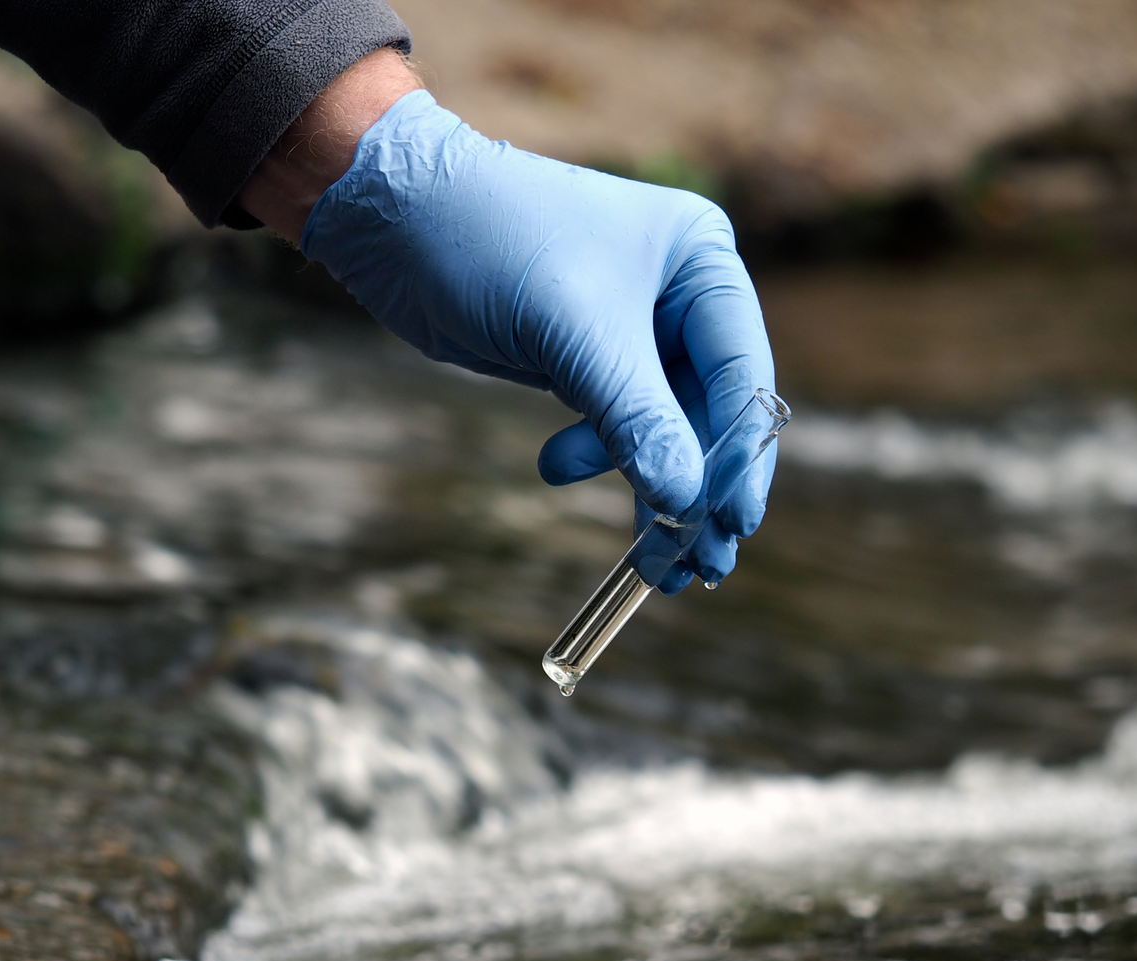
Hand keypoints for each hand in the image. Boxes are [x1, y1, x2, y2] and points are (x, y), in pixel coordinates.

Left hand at [299, 89, 775, 593]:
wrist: (393, 218)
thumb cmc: (492, 243)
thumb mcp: (574, 333)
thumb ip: (637, 419)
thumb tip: (686, 502)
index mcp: (701, 261)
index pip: (742, 373)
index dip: (740, 453)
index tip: (733, 522)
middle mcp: (679, 295)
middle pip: (711, 412)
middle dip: (698, 487)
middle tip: (700, 565)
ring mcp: (633, 332)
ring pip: (663, 429)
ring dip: (651, 488)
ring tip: (647, 559)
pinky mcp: (587, 360)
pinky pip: (616, 426)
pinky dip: (602, 461)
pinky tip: (558, 472)